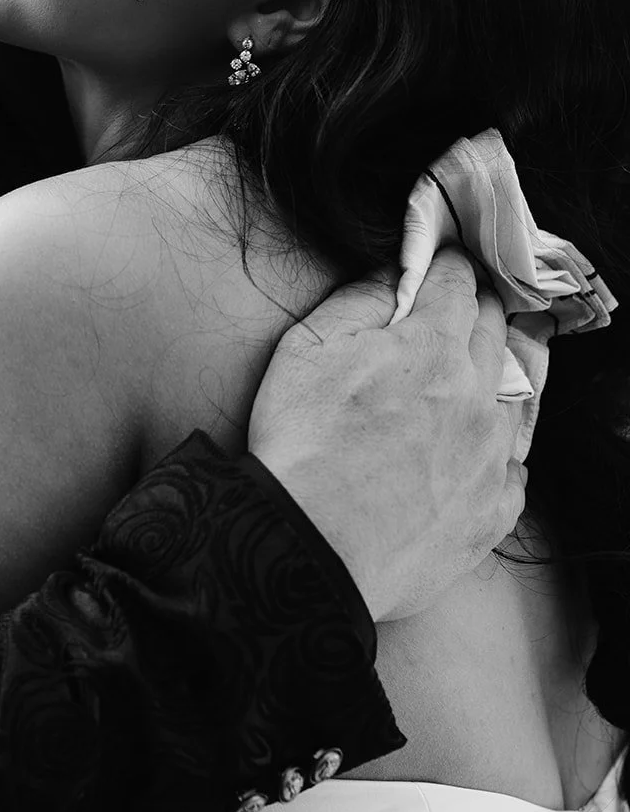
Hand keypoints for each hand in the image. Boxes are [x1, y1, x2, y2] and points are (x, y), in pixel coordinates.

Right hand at [248, 247, 525, 622]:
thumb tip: (392, 275)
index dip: (445, 266)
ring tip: (455, 389)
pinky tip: (463, 454)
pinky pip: (512, 468)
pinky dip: (492, 453)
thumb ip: (358, 299)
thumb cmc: (300, 443)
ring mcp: (491, 456)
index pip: (457, 283)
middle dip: (475, 310)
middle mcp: (476, 396)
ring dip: (488, 382)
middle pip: (495, 330)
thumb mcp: (306, 347)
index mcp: (432, 348)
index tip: (438, 264)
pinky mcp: (493, 510)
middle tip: (452, 311)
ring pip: (512, 397)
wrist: (310, 547)